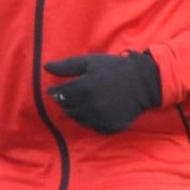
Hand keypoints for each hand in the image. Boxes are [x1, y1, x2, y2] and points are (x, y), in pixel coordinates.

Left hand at [42, 51, 161, 134]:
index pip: (58, 95)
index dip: (54, 92)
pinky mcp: (109, 127)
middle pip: (67, 109)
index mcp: (82, 88)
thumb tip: (46, 67)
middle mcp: (89, 106)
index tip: (53, 90)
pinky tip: (94, 111)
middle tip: (69, 96)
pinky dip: (90, 121)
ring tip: (81, 103)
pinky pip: (93, 127)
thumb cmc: (114, 68)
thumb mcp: (90, 62)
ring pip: (78, 120)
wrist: (143, 82)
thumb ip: (67, 66)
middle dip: (65, 102)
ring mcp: (100, 118)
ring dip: (76, 112)